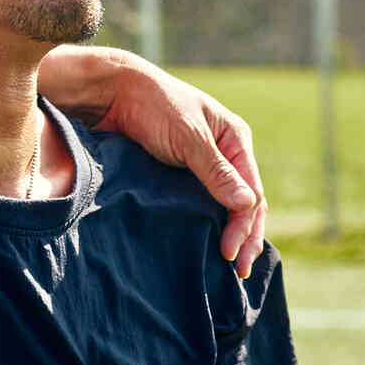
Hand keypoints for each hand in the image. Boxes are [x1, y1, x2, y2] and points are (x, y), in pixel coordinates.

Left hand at [102, 64, 265, 276]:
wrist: (112, 93)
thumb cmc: (153, 105)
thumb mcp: (187, 137)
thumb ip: (216, 171)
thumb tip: (248, 205)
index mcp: (235, 140)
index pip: (252, 192)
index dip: (245, 226)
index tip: (231, 253)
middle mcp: (224, 154)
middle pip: (244, 203)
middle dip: (245, 237)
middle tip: (239, 271)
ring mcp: (202, 165)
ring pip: (223, 206)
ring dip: (228, 233)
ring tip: (228, 268)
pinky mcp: (179, 174)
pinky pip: (200, 203)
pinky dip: (206, 223)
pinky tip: (205, 244)